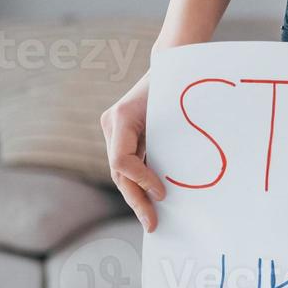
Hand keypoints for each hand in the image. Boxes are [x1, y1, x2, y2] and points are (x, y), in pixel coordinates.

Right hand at [100, 72, 166, 231]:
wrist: (172, 64)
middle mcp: (111, 125)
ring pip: (122, 171)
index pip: (122, 161)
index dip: (141, 180)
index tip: (162, 194)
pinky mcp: (123, 135)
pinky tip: (152, 200)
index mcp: (121, 118)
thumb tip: (173, 179)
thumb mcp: (173, 109)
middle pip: (119, 172)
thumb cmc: (177, 84)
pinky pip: (129, 163)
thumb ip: (169, 139)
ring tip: (151, 218)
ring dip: (136, 195)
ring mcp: (114, 130)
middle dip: (136, 199)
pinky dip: (140, 181)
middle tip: (152, 224)